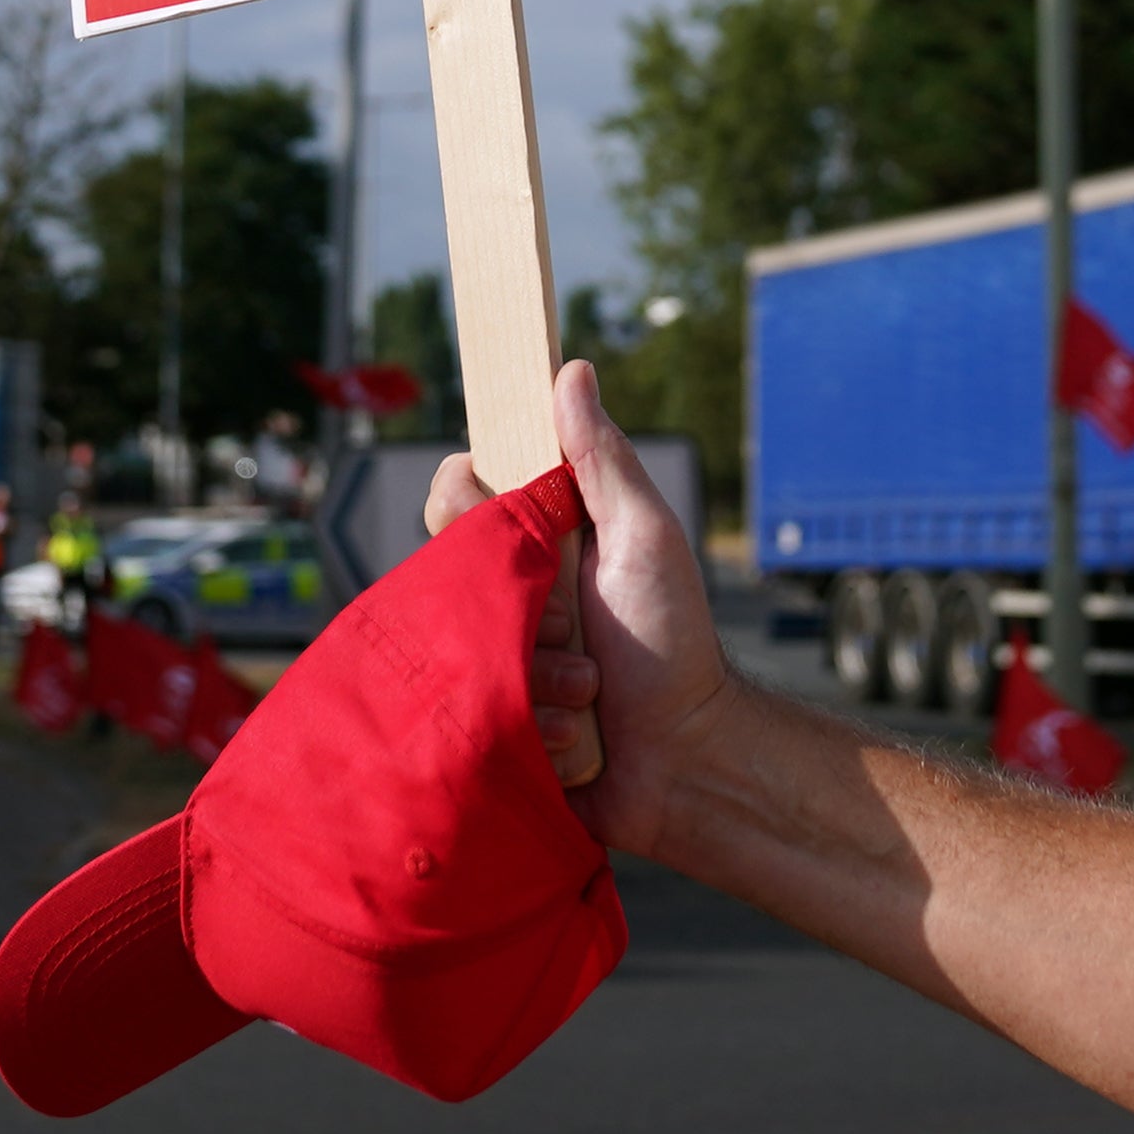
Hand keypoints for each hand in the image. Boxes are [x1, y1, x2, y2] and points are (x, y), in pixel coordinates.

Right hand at [423, 360, 728, 850]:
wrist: (688, 763)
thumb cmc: (674, 642)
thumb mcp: (646, 538)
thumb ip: (603, 460)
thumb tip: (571, 371)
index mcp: (535, 548)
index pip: (458, 500)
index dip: (467, 504)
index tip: (503, 515)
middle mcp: (505, 602)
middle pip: (446, 571)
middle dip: (518, 606)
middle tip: (576, 627)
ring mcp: (494, 665)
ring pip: (459, 649)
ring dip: (535, 673)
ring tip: (589, 692)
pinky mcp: (491, 726)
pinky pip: (473, 715)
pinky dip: (533, 726)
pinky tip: (573, 740)